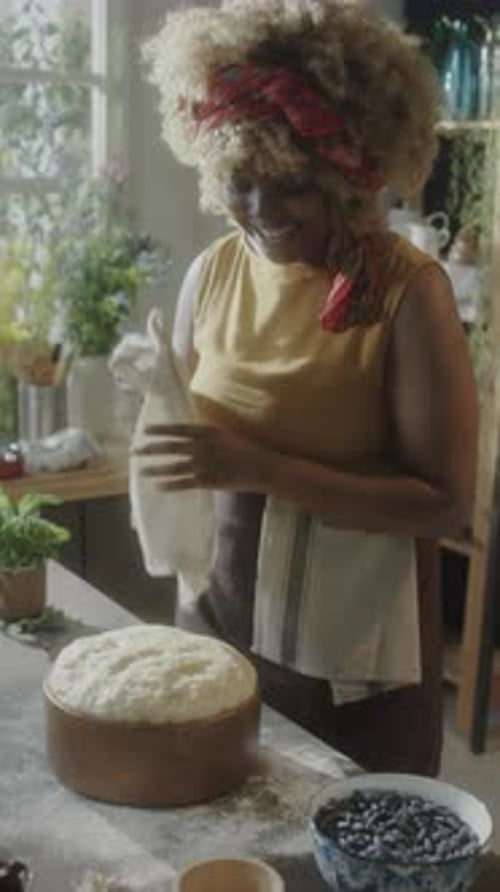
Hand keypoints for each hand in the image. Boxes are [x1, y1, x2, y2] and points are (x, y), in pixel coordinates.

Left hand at [132, 423, 266, 491]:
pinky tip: (158, 486)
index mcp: (206, 432)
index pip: (177, 430)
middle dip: (150, 449)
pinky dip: (169, 485)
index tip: (144, 430)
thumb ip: (206, 433)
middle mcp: (202, 447)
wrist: (261, 467)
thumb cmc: (245, 448)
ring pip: (173, 467)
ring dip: (155, 469)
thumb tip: (188, 432)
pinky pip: (183, 483)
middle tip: (135, 451)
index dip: (159, 430)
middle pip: (170, 447)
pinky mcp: (207, 481)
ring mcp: (203, 465)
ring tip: (141, 471)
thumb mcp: (225, 434)